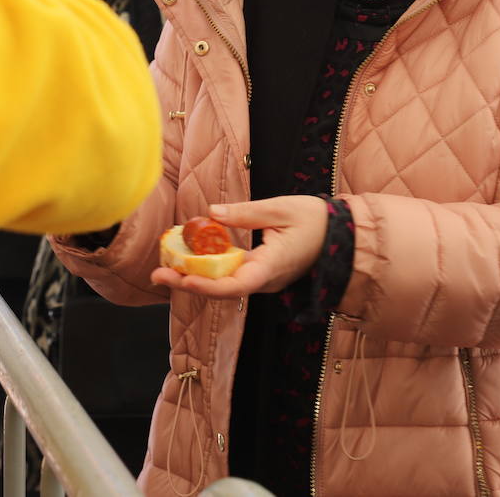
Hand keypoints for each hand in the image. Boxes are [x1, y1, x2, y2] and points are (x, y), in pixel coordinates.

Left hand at [150, 196, 329, 298]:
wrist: (343, 236)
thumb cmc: (316, 220)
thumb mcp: (281, 209)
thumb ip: (245, 213)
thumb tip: (211, 213)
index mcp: (273, 266)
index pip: (237, 285)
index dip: (208, 285)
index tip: (183, 277)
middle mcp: (266, 280)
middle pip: (222, 290)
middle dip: (188, 283)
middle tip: (156, 273)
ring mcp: (264, 280)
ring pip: (224, 285)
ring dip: (194, 277)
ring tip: (164, 266)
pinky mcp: (261, 274)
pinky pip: (231, 276)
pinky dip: (209, 269)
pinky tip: (189, 258)